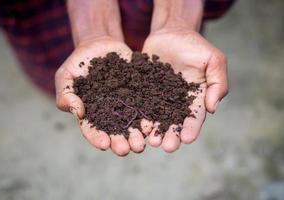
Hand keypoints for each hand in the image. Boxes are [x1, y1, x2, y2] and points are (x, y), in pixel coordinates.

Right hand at [55, 37, 151, 155]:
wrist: (99, 45)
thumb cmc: (77, 62)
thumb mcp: (65, 76)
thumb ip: (66, 95)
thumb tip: (77, 113)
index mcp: (90, 113)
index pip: (92, 130)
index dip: (97, 138)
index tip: (104, 144)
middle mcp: (109, 113)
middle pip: (114, 132)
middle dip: (120, 142)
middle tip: (126, 150)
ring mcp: (124, 104)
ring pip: (131, 123)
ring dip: (136, 135)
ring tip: (141, 143)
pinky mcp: (137, 93)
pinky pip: (144, 106)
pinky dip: (148, 115)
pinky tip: (152, 124)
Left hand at [142, 28, 228, 151]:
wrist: (172, 33)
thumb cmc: (196, 46)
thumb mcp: (214, 60)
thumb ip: (218, 83)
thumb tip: (212, 109)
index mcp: (195, 97)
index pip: (195, 116)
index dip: (192, 128)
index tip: (187, 139)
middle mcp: (177, 101)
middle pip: (174, 122)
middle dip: (171, 135)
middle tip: (167, 146)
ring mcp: (159, 97)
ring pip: (156, 117)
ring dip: (155, 131)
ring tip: (151, 141)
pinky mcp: (144, 90)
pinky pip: (141, 104)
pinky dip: (140, 115)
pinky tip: (137, 125)